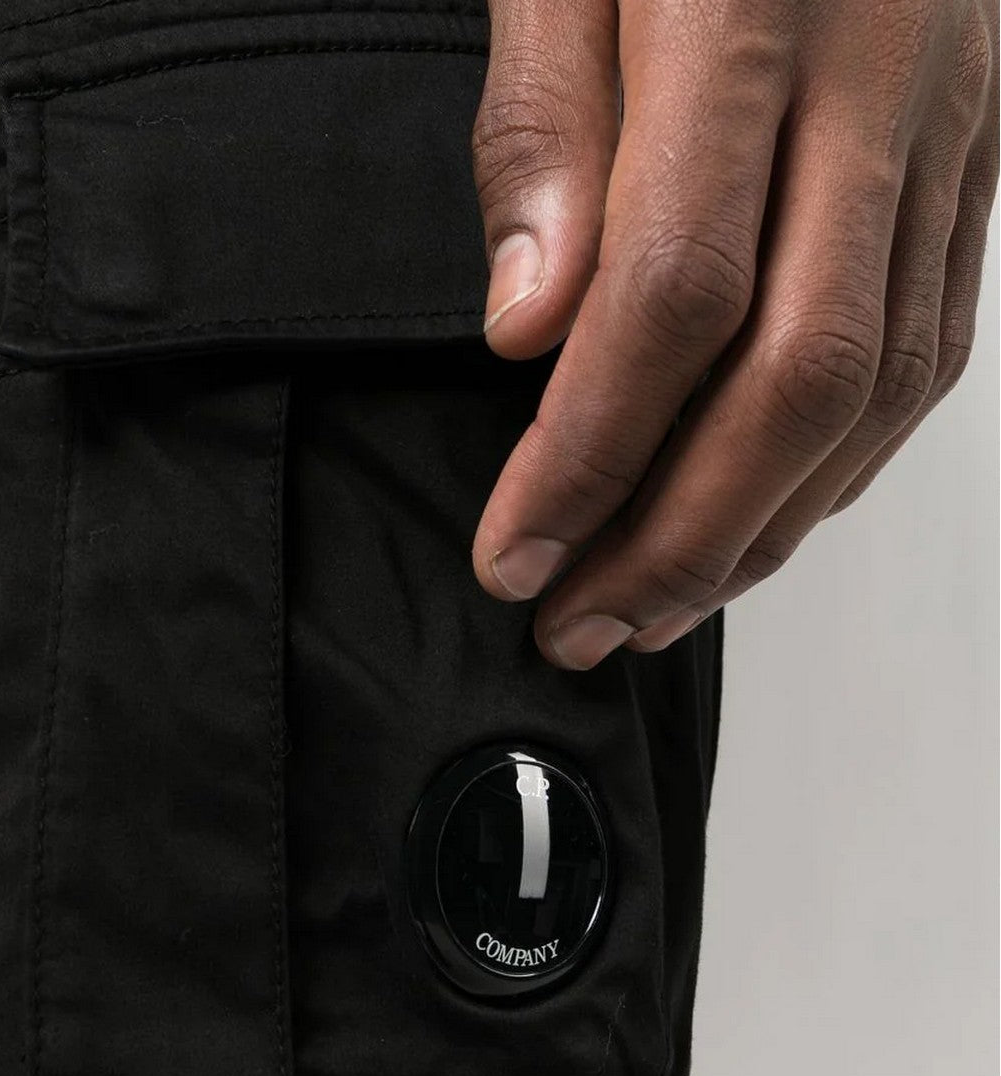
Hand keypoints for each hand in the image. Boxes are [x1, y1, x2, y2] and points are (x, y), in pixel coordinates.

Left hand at [471, 0, 997, 667]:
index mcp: (756, 12)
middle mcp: (878, 83)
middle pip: (793, 378)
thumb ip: (544, 121)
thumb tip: (535, 331)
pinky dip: (845, 461)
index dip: (589, 452)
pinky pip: (931, 342)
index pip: (672, 298)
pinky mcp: (978, 152)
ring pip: (877, 386)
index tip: (514, 550)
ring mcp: (950, 124)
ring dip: (761, 528)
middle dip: (676, 535)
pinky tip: (767, 519)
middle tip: (579, 622)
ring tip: (655, 606)